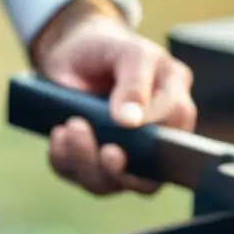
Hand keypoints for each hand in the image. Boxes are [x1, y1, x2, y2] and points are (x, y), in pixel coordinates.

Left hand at [32, 0, 196, 194]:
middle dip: (118, 169)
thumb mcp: (128, 51)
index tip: (127, 125)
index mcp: (172, 110)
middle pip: (144, 180)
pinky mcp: (87, 162)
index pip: (175, 139)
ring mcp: (118, 157)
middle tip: (105, 149)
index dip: (154, 139)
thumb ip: (136, 81)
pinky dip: (63, 159)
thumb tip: (131, 121)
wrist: (72, 53)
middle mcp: (149, 142)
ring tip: (72, 125)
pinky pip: (74, 175)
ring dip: (86, 161)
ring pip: (106, 183)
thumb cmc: (110, 50)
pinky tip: (58, 133)